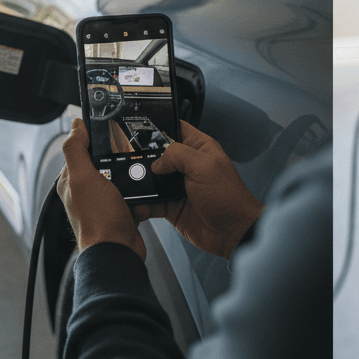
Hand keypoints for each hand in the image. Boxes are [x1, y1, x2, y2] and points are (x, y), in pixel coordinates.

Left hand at [58, 119, 145, 259]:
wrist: (118, 251)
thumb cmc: (98, 221)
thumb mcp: (83, 178)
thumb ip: (76, 150)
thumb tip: (76, 126)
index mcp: (71, 180)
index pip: (79, 149)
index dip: (92, 138)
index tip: (108, 130)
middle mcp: (86, 190)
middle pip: (103, 161)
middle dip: (117, 157)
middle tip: (126, 154)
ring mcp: (104, 200)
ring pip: (121, 176)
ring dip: (131, 175)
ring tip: (134, 176)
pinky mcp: (121, 209)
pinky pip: (133, 192)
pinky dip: (139, 191)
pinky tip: (142, 191)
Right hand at [133, 121, 263, 259]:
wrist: (232, 232)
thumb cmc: (228, 197)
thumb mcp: (204, 166)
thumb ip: (178, 155)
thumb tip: (156, 162)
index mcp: (199, 148)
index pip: (176, 128)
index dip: (159, 126)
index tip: (138, 127)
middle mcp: (187, 165)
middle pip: (158, 154)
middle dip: (142, 156)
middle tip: (126, 159)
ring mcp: (178, 186)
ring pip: (151, 178)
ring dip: (139, 181)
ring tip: (126, 181)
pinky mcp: (171, 205)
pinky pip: (151, 201)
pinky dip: (141, 203)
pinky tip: (134, 202)